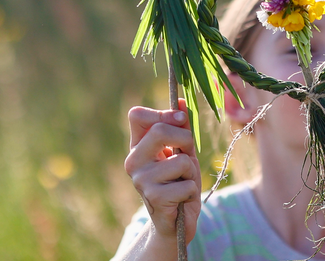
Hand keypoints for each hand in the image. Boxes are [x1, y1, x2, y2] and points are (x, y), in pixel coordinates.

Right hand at [124, 99, 200, 246]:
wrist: (175, 223)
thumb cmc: (179, 182)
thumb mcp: (183, 152)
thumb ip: (182, 128)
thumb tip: (181, 101)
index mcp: (138, 146)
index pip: (137, 115)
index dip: (164, 113)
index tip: (180, 120)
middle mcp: (133, 161)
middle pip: (159, 131)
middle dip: (185, 140)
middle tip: (187, 155)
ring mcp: (141, 180)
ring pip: (180, 160)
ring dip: (191, 172)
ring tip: (183, 182)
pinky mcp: (153, 198)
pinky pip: (186, 184)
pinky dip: (191, 190)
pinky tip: (181, 199)